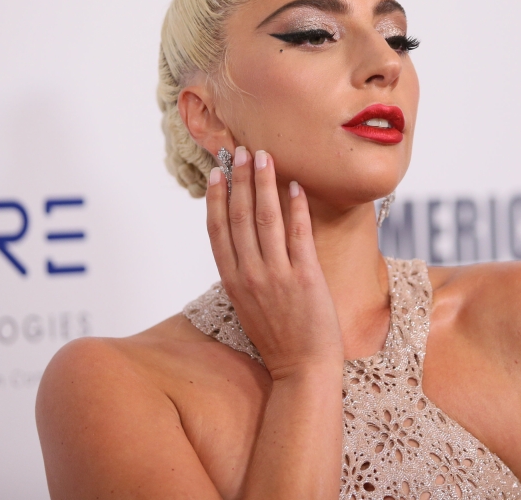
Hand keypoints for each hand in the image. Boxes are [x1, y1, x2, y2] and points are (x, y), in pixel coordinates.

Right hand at [205, 146, 343, 379]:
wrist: (303, 370)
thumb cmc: (278, 340)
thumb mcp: (248, 306)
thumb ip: (242, 275)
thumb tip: (241, 244)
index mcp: (232, 282)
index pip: (217, 230)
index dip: (215, 198)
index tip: (217, 173)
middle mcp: (250, 275)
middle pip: (239, 217)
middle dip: (240, 180)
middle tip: (241, 151)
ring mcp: (276, 275)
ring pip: (265, 219)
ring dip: (264, 184)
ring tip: (264, 158)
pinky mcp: (305, 277)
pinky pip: (298, 234)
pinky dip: (296, 207)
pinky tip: (295, 186)